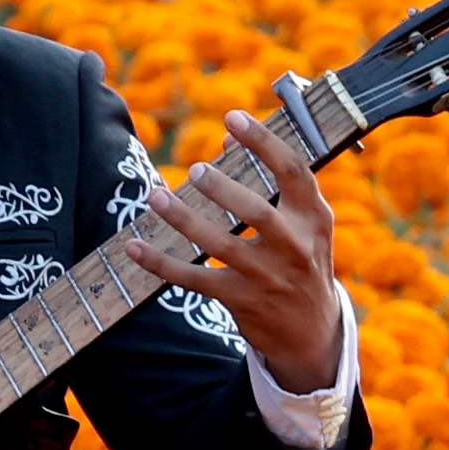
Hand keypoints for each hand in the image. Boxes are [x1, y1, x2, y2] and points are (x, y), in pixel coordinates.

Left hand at [123, 108, 343, 391]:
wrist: (312, 331)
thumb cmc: (303, 261)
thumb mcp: (305, 224)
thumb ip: (275, 183)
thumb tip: (225, 137)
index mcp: (313, 218)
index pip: (293, 172)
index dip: (264, 142)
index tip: (233, 118)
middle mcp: (294, 247)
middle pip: (255, 212)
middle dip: (221, 188)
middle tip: (195, 169)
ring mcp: (267, 277)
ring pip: (220, 244)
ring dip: (184, 219)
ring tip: (156, 197)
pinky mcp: (241, 300)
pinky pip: (194, 279)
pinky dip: (160, 263)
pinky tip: (135, 246)